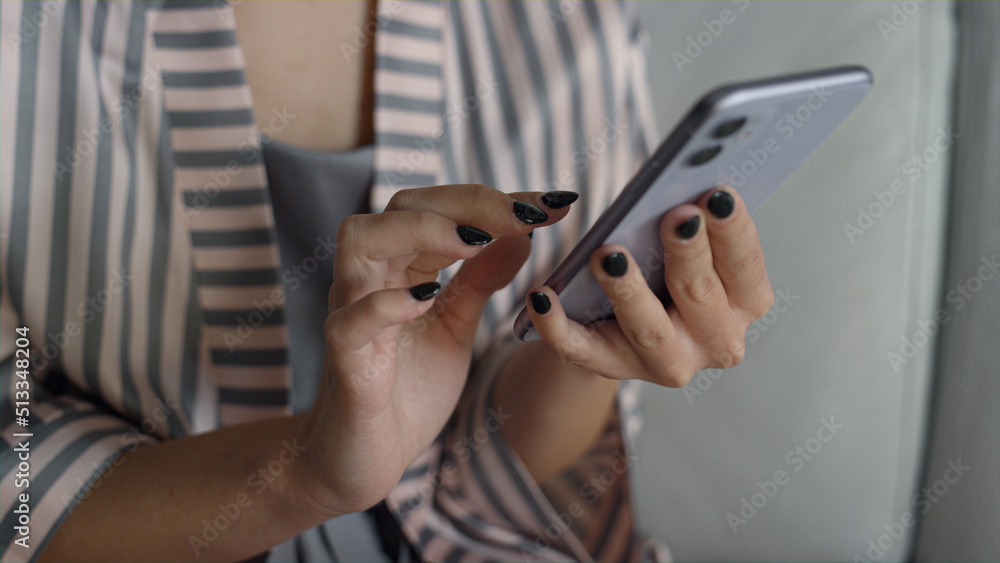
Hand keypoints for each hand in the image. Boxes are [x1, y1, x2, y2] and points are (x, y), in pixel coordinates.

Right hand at [295, 185, 575, 515]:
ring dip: (421, 231)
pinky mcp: (344, 363)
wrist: (367, 457)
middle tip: (526, 216)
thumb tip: (521, 235)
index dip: (497, 200)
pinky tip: (426, 299)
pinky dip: (385, 305)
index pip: (442, 208)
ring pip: (360, 242)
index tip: (553, 203)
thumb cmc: (405, 389)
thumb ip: (480, 280)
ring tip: (475, 242)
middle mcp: (369, 278)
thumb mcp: (455, 325)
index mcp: (397, 265)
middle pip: (402, 208)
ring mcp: (351, 315)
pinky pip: (350, 322)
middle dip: (468, 204)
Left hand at [524, 186, 772, 386]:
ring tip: (608, 255)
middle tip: (676, 216)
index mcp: (745, 302)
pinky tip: (541, 295)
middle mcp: (716, 339)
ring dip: (629, 290)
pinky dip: (559, 325)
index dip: (732, 230)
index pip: (744, 265)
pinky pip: (582, 349)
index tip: (718, 193)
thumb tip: (680, 177)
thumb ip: (692, 217)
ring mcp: (666, 362)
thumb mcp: (685, 242)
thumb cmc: (666, 265)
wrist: (623, 322)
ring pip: (648, 330)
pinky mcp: (613, 368)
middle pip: (701, 295)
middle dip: (688, 253)